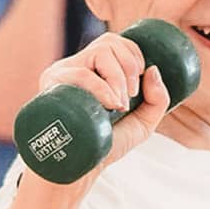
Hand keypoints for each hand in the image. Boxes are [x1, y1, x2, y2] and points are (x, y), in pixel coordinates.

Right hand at [36, 32, 170, 174]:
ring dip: (118, 79)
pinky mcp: (52, 85)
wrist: (80, 167)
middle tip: (131, 96)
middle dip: (130, 66)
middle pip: (109, 42)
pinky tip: (110, 105)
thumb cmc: (107, 145)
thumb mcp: (142, 123)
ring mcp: (63, 73)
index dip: (134, 55)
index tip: (140, 84)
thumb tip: (153, 69)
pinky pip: (80, 74)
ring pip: (99, 53)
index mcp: (95, 70)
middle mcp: (78, 66)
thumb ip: (157, 99)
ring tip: (118, 106)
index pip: (115, 42)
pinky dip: (101, 87)